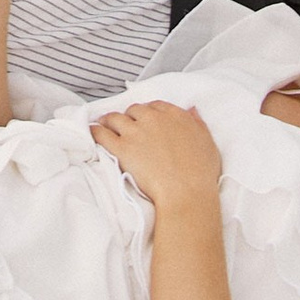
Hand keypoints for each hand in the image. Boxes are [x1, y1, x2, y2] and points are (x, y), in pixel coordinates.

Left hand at [91, 94, 224, 213]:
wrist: (186, 193)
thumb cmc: (200, 173)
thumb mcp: (207, 142)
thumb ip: (197, 124)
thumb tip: (192, 110)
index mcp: (175, 116)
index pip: (156, 106)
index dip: (148, 113)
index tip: (145, 119)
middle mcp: (154, 119)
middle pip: (134, 110)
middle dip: (129, 117)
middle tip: (126, 125)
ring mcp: (136, 132)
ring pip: (115, 118)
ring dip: (109, 121)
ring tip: (105, 125)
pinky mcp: (122, 147)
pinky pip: (102, 134)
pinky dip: (96, 132)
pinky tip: (92, 133)